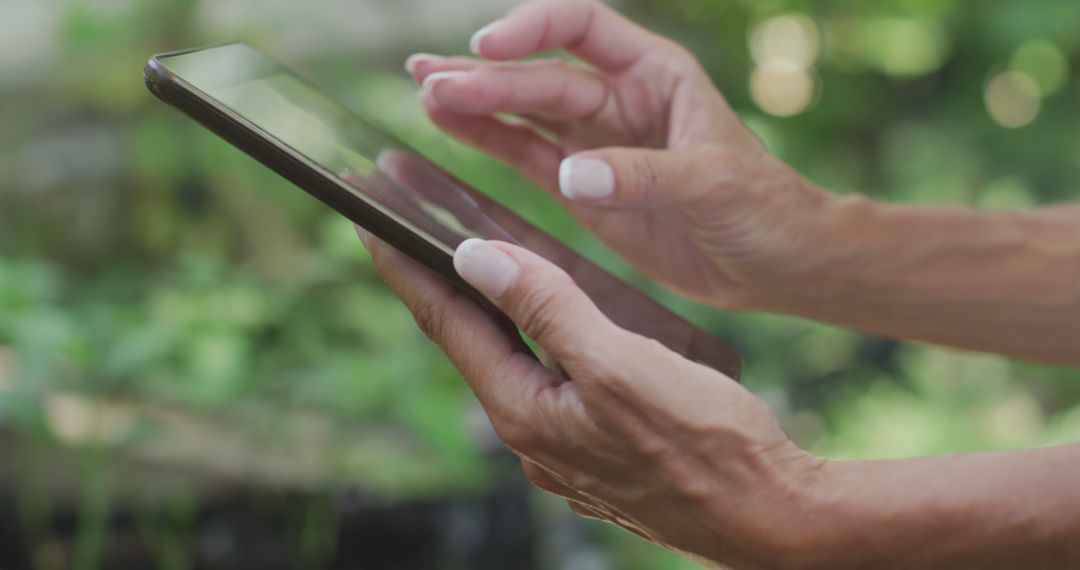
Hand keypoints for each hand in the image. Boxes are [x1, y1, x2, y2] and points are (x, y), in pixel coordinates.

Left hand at [359, 231, 823, 568]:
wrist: (770, 515)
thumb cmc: (706, 442)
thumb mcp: (619, 363)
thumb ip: (547, 308)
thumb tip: (476, 260)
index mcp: (525, 411)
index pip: (447, 324)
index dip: (406, 268)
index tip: (370, 222)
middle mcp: (532, 436)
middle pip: (472, 343)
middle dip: (440, 285)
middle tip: (410, 231)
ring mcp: (563, 448)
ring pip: (512, 362)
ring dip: (490, 312)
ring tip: (473, 264)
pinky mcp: (595, 449)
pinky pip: (549, 382)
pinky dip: (536, 341)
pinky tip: (549, 321)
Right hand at [405, 0, 835, 309]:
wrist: (775, 262)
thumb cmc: (762, 208)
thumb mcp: (713, 183)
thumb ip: (644, 174)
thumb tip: (570, 175)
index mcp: (655, 74)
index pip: (582, 27)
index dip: (533, 28)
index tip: (490, 48)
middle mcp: (619, 99)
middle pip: (540, 75)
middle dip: (486, 78)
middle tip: (431, 82)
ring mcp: (596, 142)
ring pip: (523, 111)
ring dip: (475, 102)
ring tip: (423, 91)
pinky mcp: (582, 187)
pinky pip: (526, 156)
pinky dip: (488, 142)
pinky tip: (448, 128)